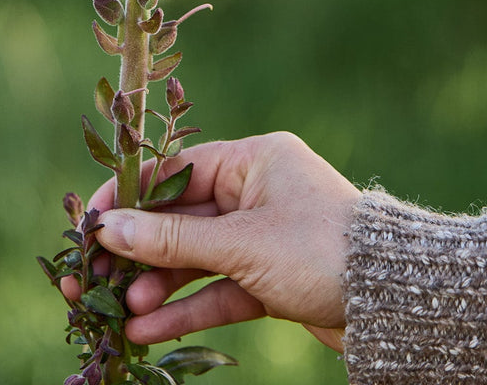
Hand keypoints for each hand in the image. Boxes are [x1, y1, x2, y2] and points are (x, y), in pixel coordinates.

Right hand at [69, 131, 360, 351]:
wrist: (396, 303)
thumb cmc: (321, 250)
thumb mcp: (242, 243)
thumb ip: (172, 239)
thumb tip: (108, 227)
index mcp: (254, 159)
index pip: (176, 170)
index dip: (130, 195)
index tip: (89, 219)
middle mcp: (257, 191)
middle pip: (182, 219)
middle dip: (139, 252)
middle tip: (92, 277)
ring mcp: (265, 236)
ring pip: (198, 259)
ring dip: (159, 286)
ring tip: (120, 312)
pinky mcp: (273, 279)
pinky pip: (220, 289)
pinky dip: (188, 308)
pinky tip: (150, 328)